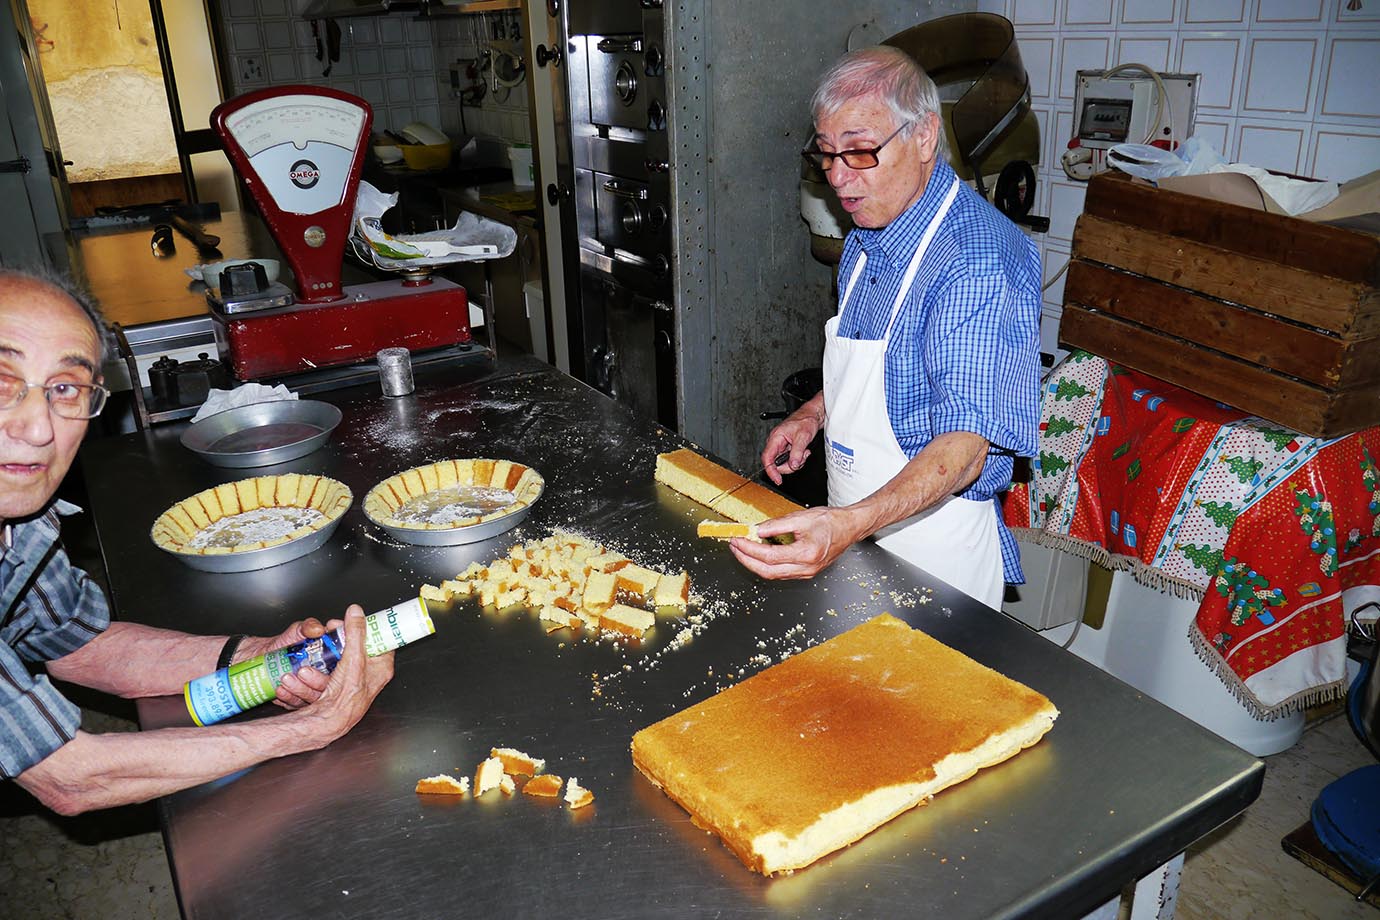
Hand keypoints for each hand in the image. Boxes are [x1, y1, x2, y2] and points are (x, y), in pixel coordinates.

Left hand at [240, 616, 345, 709]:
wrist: (264, 656)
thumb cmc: (286, 642)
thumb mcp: (298, 630)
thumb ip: (309, 627)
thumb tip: (319, 629)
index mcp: (334, 659)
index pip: (346, 664)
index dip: (341, 663)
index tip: (327, 656)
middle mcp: (327, 677)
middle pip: (331, 685)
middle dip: (317, 680)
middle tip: (302, 671)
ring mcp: (314, 690)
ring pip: (313, 696)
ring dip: (300, 689)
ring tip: (286, 678)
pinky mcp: (300, 701)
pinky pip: (297, 704)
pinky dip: (288, 697)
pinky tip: (280, 690)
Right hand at [296, 605, 393, 745]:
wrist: (328, 723)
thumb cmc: (347, 695)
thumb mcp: (354, 657)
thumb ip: (355, 633)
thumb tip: (356, 612)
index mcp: (381, 667)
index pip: (379, 640)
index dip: (364, 628)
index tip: (351, 621)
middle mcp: (369, 675)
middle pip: (353, 649)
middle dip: (333, 644)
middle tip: (326, 636)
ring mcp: (352, 683)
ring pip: (334, 664)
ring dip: (316, 664)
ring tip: (303, 669)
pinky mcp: (336, 691)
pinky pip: (323, 677)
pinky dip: (310, 676)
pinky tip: (298, 676)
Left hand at [728, 507, 861, 578]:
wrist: (850, 528)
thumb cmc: (831, 521)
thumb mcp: (801, 517)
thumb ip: (777, 525)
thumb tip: (757, 530)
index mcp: (806, 553)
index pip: (769, 556)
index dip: (749, 549)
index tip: (737, 540)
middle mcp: (806, 568)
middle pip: (767, 571)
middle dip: (746, 560)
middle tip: (734, 547)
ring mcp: (807, 573)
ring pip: (773, 575)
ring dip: (754, 564)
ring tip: (742, 549)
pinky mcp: (806, 572)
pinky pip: (781, 573)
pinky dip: (766, 565)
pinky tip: (759, 554)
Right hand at [762, 403, 822, 484]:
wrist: (811, 416)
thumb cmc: (805, 421)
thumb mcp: (803, 437)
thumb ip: (797, 453)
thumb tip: (793, 465)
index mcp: (775, 438)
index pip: (767, 458)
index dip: (771, 471)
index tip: (778, 479)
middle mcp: (776, 443)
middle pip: (776, 464)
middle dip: (789, 466)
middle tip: (800, 460)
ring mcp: (781, 446)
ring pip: (784, 463)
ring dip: (795, 462)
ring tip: (804, 453)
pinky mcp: (787, 449)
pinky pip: (789, 460)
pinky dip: (798, 460)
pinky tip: (803, 452)